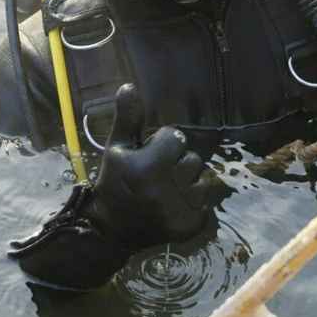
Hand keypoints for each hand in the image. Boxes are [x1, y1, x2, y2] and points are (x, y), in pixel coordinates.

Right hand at [87, 84, 209, 247]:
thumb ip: (127, 118)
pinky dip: (193, 202)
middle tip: (158, 174)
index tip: (149, 155)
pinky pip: (205, 202)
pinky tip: (173, 205)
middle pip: (192, 159)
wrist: (110, 230)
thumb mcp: (116, 148)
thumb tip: (129, 86)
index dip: (162, 144)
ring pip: (202, 180)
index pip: (176, 138)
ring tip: (166, 189)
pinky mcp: (190, 226)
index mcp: (147, 167)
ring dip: (188, 181)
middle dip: (177, 162)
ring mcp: (180, 210)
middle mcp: (166, 189)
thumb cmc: (114, 182)